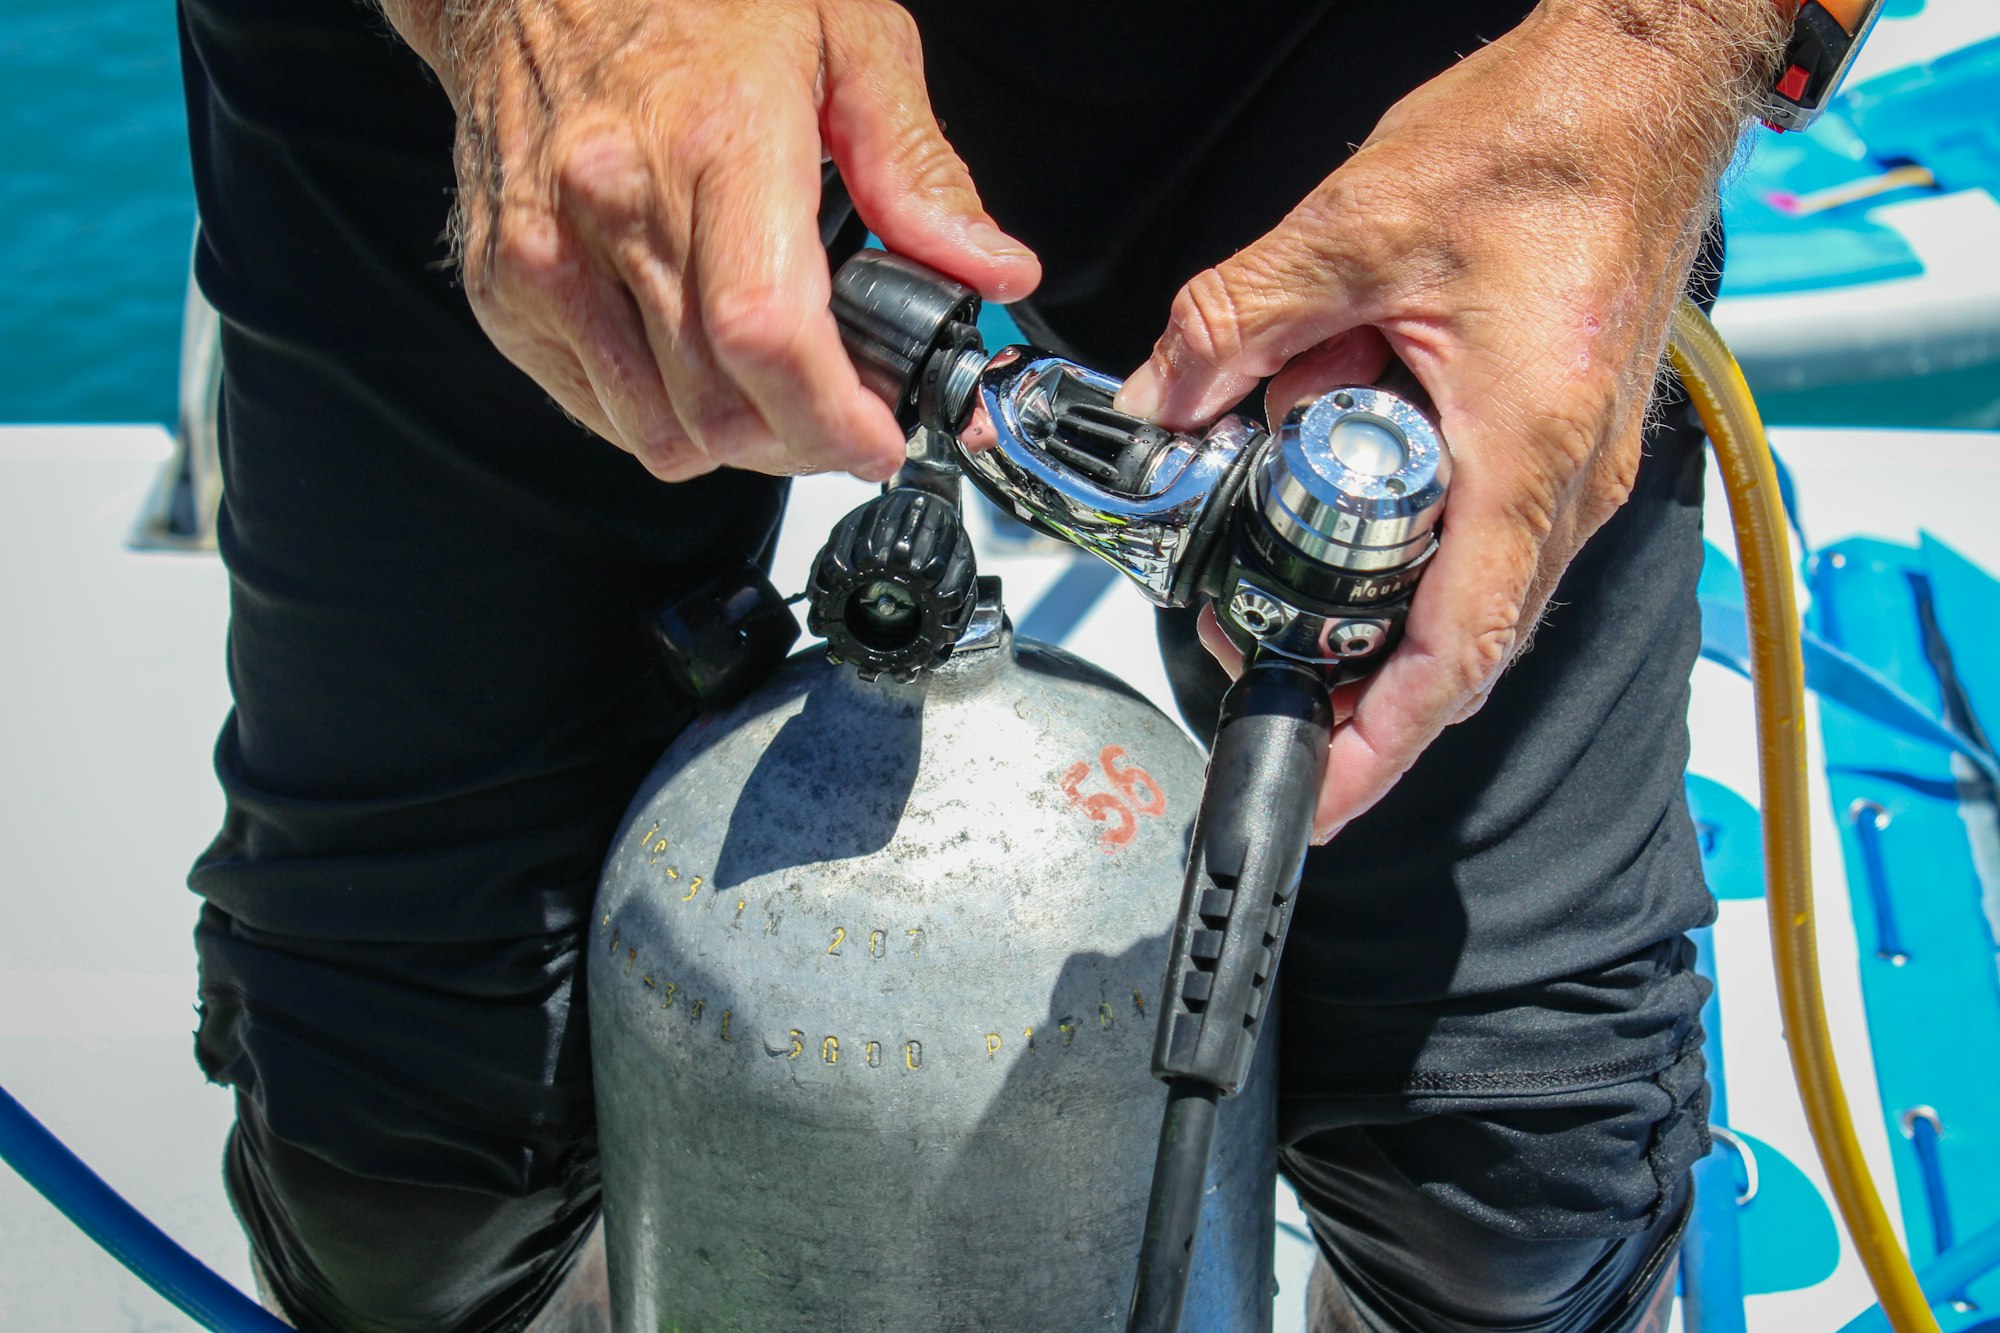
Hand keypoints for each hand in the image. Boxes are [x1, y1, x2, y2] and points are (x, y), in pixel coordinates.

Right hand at [393, 0, 1040, 482]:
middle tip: (846, 417)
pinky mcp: (507, 292)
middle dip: (805, 442)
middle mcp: (615, 206)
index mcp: (714, 143)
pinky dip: (665, 418)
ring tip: (777, 393)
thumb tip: (993, 271)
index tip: (879, 438)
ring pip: (660, 434)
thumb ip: (920, 170)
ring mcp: (548, 258)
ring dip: (738, 443)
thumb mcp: (845, 39)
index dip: (834, 418)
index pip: (768, 336)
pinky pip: (601, 414)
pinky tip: (698, 365)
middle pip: (722, 406)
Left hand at [1114, 2, 1779, 840]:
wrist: (1646, 80)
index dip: (1382, 744)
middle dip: (1359, 683)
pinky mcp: (1566, 436)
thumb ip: (1237, 324)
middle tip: (1261, 679)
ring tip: (1287, 605)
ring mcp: (1577, 464)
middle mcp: (1570, 479)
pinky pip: (1489, 535)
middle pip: (1464, 642)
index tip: (1317, 794)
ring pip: (1475, 593)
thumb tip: (1155, 401)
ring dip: (1382, 614)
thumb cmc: (1547, 140)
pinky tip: (1345, 515)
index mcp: (1528, 448)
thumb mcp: (1356, 228)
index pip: (1459, 649)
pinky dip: (1413, 551)